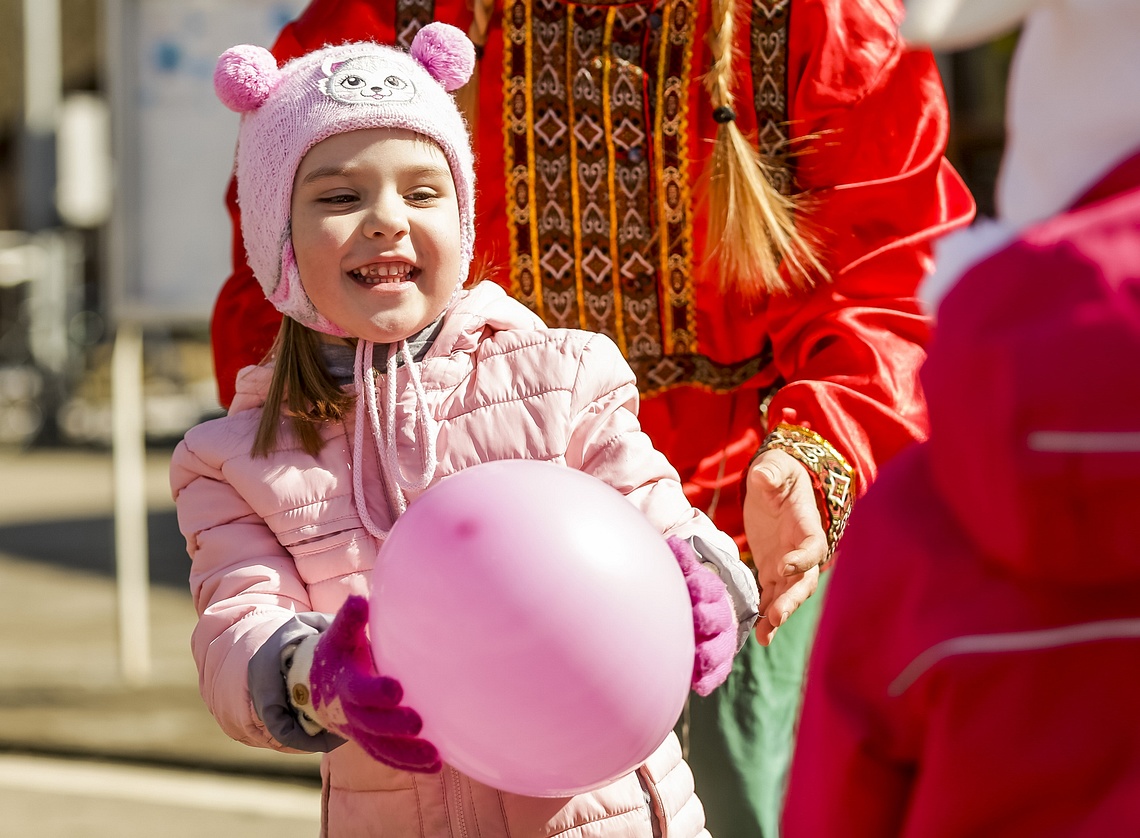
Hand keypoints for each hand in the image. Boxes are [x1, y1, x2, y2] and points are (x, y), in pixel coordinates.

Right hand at [306, 596, 440, 771]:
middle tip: (418, 722)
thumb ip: (349, 620)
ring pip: (382, 747)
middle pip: (371, 723)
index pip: (358, 691)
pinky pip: (389, 757)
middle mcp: (351, 713)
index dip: (375, 691)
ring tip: (435, 757)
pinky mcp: (372, 742)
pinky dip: (410, 764)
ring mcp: (361, 732)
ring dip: (408, 754)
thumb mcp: (339, 636)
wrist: (317, 688)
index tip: (397, 688)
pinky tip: (437, 765)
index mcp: (344, 683)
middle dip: (393, 725)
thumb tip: (360, 598)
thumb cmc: (339, 654)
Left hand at [668, 536, 736, 695]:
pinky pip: (716, 670)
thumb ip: (679, 558)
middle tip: (696, 618)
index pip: (708, 587)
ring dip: (712, 652)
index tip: (691, 588)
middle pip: (718, 617)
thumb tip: (674, 544)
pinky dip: (710, 678)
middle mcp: (717, 613)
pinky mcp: (712, 660)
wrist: (691, 605)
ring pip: (721, 646)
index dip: (702, 587)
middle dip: (709, 617)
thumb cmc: (681, 583)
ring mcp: (716, 638)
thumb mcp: (679, 566)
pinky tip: (699, 684)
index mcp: (708, 589)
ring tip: (700, 657)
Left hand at [743, 448, 826, 645]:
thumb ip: (770, 473)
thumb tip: (762, 477)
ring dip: (778, 615)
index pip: (812, 546)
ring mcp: (787, 563)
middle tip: (777, 615)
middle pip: (804, 580)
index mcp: (807, 525)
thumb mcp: (775, 467)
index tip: (782, 567)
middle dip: (792, 599)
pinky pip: (771, 595)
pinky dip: (765, 614)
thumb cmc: (779, 472)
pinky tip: (757, 635)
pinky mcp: (771, 570)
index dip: (801, 559)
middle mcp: (801, 550)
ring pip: (788, 594)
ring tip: (764, 637)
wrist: (776, 484)